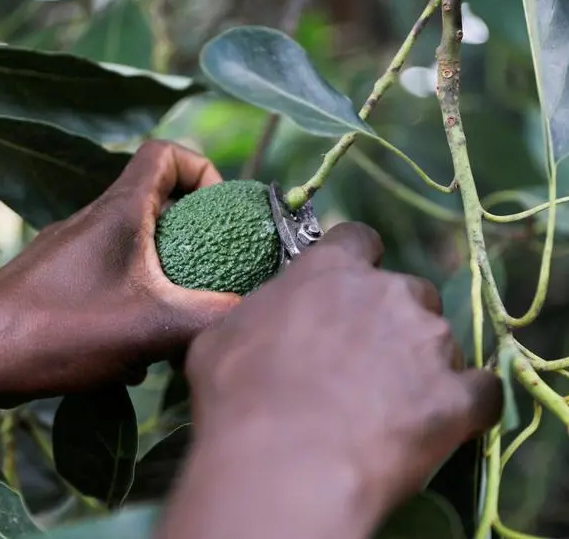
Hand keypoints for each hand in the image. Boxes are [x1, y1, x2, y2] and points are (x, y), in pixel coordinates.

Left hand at [0, 141, 239, 410]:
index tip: (217, 210)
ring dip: (164, 272)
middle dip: (191, 234)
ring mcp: (74, 249)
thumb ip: (209, 317)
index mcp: (120, 211)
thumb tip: (249, 312)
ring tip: (174, 315)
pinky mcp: (61, 278)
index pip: (165, 154)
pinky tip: (134, 345)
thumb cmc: (60, 330)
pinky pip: (113, 273)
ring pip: (136, 243)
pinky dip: (135, 297)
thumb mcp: (151, 326)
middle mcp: (95, 220)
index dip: (200, 170)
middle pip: (156, 200)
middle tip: (208, 270)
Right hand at [185, 223, 501, 526]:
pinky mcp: (458, 397)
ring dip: (422, 361)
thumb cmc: (240, 394)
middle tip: (364, 358)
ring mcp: (429, 342)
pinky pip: (480, 391)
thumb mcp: (222, 338)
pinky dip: (467, 401)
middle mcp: (390, 292)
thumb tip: (258, 319)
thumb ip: (255, 314)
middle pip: (408, 290)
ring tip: (393, 402)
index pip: (359, 239)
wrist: (284, 464)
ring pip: (440, 339)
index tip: (348, 285)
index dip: (356, 261)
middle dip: (392, 317)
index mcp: (333, 270)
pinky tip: (445, 419)